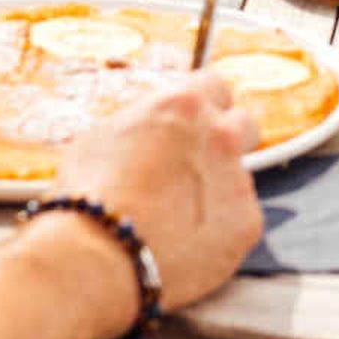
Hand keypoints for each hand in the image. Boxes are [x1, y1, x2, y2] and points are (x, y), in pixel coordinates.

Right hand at [55, 73, 262, 317]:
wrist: (100, 253)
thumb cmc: (90, 195)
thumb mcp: (103, 137)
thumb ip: (142, 127)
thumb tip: (148, 131)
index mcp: (184, 104)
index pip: (215, 85)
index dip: (203, 106)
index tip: (193, 125)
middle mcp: (221, 135)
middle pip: (245, 124)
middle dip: (227, 142)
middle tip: (199, 168)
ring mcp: (239, 179)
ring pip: (238, 180)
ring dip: (216, 193)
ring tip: (176, 222)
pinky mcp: (247, 223)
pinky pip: (239, 223)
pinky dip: (219, 233)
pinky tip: (186, 246)